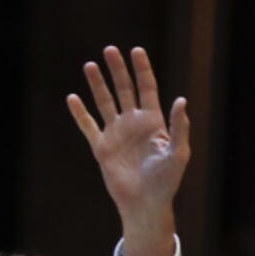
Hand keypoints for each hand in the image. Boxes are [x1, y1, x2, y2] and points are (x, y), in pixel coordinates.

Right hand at [66, 46, 187, 255]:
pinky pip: (88, 127)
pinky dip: (80, 113)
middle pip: (124, 90)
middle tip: (110, 50)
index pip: (147, 89)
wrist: (146, 205)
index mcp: (153, 123)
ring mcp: (117, 135)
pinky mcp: (102, 148)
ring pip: (105, 103)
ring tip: (90, 65)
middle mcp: (134, 125)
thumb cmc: (166, 182)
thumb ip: (179, 127)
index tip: (136, 51)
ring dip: (98, 84)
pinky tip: (72, 98)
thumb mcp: (178, 154)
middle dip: (118, 70)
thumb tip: (181, 100)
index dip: (142, 70)